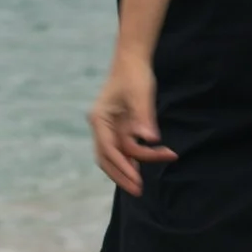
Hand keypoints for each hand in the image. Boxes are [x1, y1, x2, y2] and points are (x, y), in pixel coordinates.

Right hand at [89, 54, 176, 196]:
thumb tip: (150, 139)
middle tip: (139, 191)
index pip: (108, 149)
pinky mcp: (120, 128)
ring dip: (134, 166)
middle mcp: (101, 126)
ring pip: (118, 155)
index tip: (136, 180)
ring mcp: (110, 128)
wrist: (133, 60)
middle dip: (122, 176)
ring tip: (149, 178)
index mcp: (99, 118)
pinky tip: (152, 160)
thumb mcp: (141, 94)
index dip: (121, 167)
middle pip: (107, 158)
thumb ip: (144, 117)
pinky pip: (127, 148)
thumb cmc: (135, 74)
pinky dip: (138, 157)